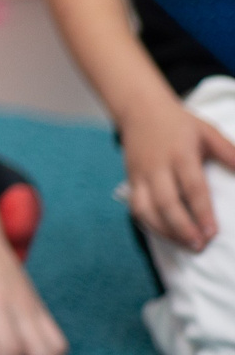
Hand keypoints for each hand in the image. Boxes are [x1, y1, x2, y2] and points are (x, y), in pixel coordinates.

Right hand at [119, 93, 234, 251]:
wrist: (139, 109)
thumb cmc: (179, 124)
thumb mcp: (208, 132)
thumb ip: (229, 153)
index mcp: (179, 153)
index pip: (191, 186)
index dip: (201, 211)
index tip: (212, 232)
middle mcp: (157, 166)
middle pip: (166, 202)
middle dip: (182, 227)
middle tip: (199, 245)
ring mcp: (140, 174)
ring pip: (146, 208)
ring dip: (164, 230)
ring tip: (185, 244)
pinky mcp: (130, 180)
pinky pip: (135, 207)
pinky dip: (148, 224)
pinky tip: (165, 235)